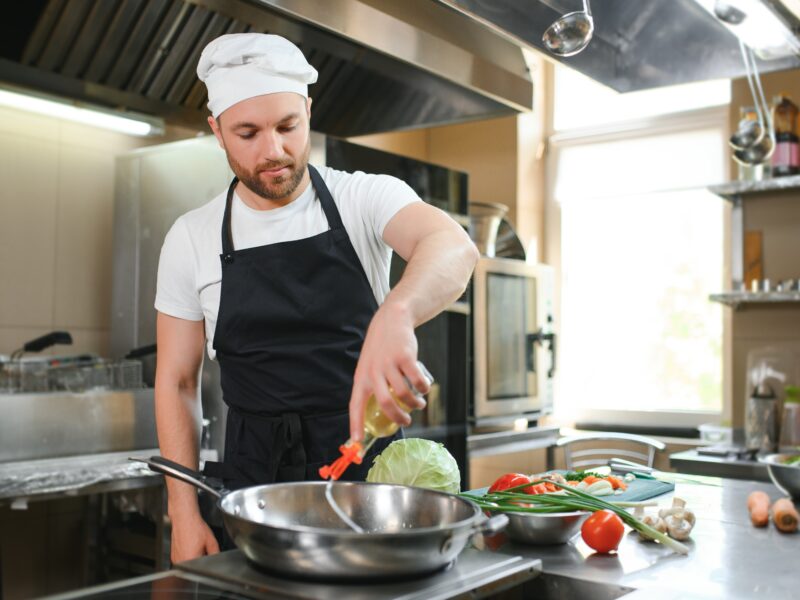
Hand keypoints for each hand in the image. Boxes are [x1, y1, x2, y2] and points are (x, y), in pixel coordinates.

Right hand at [170, 513, 219, 563]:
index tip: (207, 554)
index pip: (202, 568)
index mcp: (190, 559)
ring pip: (188, 564)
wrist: (184, 518)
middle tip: (202, 547)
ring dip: (194, 558)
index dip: (207, 561)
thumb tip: (216, 560)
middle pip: (194, 567)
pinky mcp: (173, 557)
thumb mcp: (210, 541)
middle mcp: (180, 561)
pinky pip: (183, 560)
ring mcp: (175, 560)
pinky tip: (190, 546)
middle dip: (201, 560)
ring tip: (195, 545)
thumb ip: (215, 553)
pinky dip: (188, 555)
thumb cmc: (194, 527)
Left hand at [349, 302, 430, 439]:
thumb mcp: (370, 365)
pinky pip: (417, 380)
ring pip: (403, 393)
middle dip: (398, 417)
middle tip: (407, 420)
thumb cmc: (382, 348)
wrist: (392, 320)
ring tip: (419, 403)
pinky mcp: (405, 357)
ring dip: (415, 403)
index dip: (355, 425)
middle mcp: (373, 372)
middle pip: (384, 403)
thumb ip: (373, 385)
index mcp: (361, 378)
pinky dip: (423, 388)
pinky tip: (425, 388)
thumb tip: (383, 412)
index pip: (355, 405)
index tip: (357, 442)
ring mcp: (389, 364)